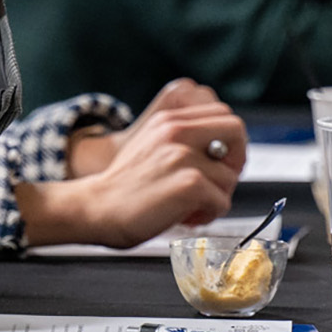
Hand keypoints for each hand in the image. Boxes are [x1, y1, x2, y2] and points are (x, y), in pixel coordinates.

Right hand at [17, 94, 246, 248]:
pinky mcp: (189, 184)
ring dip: (217, 197)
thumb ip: (183, 140)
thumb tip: (224, 151)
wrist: (96, 208)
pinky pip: (221, 200)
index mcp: (168, 120)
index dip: (229, 141)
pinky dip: (210, 213)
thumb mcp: (152, 146)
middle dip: (235, 161)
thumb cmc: (124, 187)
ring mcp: (183, 156)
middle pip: (235, 131)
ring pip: (229, 176)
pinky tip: (188, 216)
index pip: (223, 114)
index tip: (218, 163)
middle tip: (217, 182)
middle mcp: (176, 131)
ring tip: (193, 206)